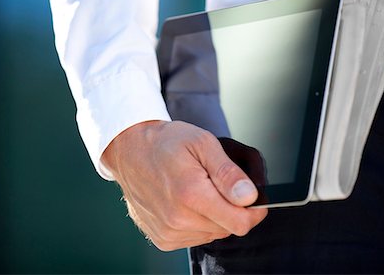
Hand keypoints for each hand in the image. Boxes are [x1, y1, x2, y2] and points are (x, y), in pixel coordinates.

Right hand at [102, 120, 267, 250]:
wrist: (130, 151)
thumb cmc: (166, 143)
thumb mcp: (203, 143)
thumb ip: (228, 173)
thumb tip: (250, 197)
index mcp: (191, 194)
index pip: (240, 222)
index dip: (253, 210)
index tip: (249, 195)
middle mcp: (178, 219)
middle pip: (228, 228)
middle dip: (231, 208)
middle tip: (215, 183)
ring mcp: (168, 232)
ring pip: (213, 234)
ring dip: (214, 215)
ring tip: (197, 190)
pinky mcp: (162, 239)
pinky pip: (196, 237)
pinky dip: (198, 222)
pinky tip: (186, 202)